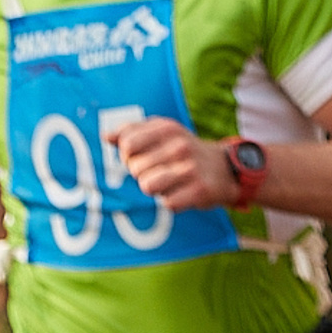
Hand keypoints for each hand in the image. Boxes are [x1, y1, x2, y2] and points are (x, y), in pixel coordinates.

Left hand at [101, 114, 236, 212]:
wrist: (225, 168)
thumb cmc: (183, 150)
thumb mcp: (162, 132)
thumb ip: (131, 131)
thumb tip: (105, 136)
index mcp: (167, 128)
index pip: (127, 144)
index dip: (127, 155)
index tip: (139, 156)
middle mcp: (179, 146)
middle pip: (135, 168)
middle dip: (141, 174)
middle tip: (160, 171)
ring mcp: (190, 168)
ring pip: (147, 186)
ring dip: (154, 189)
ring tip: (167, 182)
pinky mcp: (200, 190)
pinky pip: (167, 203)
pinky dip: (171, 202)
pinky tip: (182, 192)